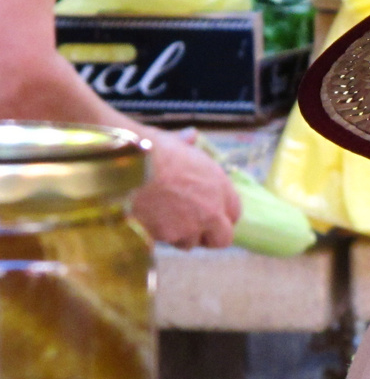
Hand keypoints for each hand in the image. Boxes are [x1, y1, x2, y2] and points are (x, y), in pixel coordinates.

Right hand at [129, 128, 240, 249]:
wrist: (125, 166)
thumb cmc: (151, 149)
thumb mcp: (175, 141)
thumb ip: (187, 144)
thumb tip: (190, 135)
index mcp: (219, 184)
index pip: (234, 212)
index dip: (222, 214)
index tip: (211, 214)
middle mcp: (211, 209)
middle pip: (222, 238)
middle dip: (210, 236)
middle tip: (194, 229)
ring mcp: (191, 226)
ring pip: (190, 243)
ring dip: (180, 236)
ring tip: (162, 219)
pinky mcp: (168, 237)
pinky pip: (167, 243)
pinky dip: (159, 236)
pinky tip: (147, 221)